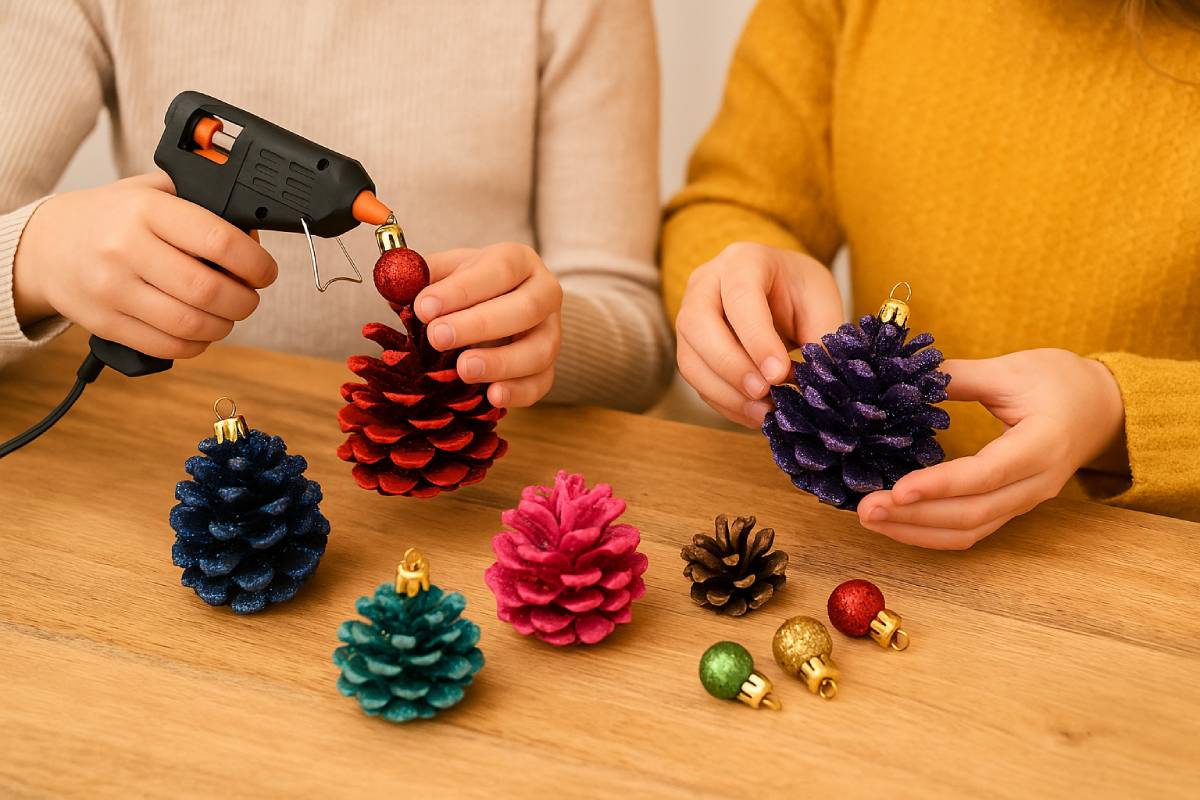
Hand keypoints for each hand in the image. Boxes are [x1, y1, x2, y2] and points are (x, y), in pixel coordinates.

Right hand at [13, 172, 275, 358]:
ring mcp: (112, 290)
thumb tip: (252, 234)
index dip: (255, 263)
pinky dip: (196, 345)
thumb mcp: (150, 192)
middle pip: (209, 290)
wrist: (44, 245)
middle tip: (249, 296)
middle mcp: (126, 249)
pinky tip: (200, 332)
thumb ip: (200, 204)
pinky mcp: (105, 323)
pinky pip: (166, 346)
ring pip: (191, 324)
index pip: (219, 241)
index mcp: (146, 211)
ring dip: (224, 326)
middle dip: (244, 300)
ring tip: (227, 315)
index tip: (265, 271)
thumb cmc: (111, 218)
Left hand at [414, 243, 561, 407]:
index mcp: (519, 262)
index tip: (424, 307)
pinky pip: (542, 384)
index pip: (498, 271)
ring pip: (540, 350)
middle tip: (438, 337)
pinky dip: (518, 393)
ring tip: (463, 369)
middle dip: (479, 325)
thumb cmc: (469, 287)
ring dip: (501, 362)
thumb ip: (421, 275)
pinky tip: (492, 397)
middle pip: (525, 310)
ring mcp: (552, 333)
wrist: (500, 307)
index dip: (462, 290)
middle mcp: (544, 294)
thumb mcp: (446, 271)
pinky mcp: (548, 367)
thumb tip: (393, 283)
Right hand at [674, 242, 843, 427]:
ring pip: (690, 358)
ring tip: (764, 413)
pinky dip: (724, 403)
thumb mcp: (820, 303)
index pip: (740, 296)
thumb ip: (821, 337)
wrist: (779, 288)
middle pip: (700, 325)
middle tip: (765, 394)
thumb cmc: (799, 290)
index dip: (756, 338)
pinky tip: (754, 414)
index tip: (779, 372)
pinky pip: (697, 380)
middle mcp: (706, 283)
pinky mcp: (689, 347)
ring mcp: (689, 315)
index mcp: (743, 260)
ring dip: (726, 392)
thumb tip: (818, 382)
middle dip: (732, 366)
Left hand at [857, 349, 1125, 548]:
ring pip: (969, 530)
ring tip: (870, 518)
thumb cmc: (1060, 382)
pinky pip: (970, 530)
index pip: (986, 474)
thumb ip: (958, 376)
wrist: (1103, 407)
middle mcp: (1036, 484)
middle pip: (972, 514)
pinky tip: (895, 522)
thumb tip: (902, 378)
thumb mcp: (1011, 369)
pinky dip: (930, 532)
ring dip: (916, 530)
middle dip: (915, 516)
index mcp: (1041, 445)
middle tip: (865, 508)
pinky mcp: (1010, 507)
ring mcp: (1024, 501)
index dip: (940, 485)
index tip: (897, 489)